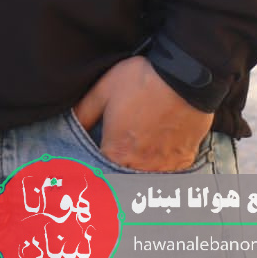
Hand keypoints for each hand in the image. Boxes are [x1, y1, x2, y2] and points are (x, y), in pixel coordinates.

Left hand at [73, 56, 213, 171]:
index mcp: (116, 152)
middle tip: (119, 161)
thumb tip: (72, 126)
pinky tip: (159, 154)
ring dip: (139, 173)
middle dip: (117, 174)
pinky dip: (162, 169)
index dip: (96, 168)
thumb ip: (84, 113)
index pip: (100, 174)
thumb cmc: (141, 81)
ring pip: (147, 179)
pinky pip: (169, 174)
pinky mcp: (183, 161)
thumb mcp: (103, 90)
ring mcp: (164, 166)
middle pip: (124, 179)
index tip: (98, 163)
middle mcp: (140, 166)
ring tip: (139, 156)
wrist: (184, 77)